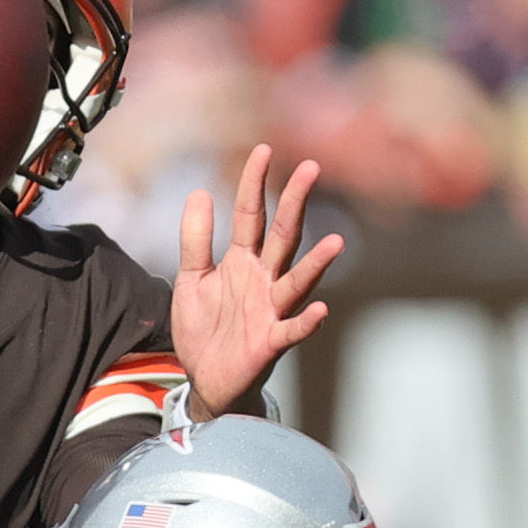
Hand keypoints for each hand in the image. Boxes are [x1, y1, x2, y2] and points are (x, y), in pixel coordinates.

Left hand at [170, 145, 344, 420]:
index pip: (252, 215)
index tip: (263, 149)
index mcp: (242, 261)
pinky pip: (291, 331)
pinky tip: (320, 311)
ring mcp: (270, 311)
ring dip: (316, 265)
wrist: (204, 378)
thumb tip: (199, 192)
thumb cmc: (204, 327)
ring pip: (296, 283)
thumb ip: (195, 240)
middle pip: (283, 237)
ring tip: (336, 241)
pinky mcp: (270, 343)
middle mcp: (263, 281)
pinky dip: (305, 323)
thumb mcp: (191, 279)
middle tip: (311, 168)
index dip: (255, 184)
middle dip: (296, 204)